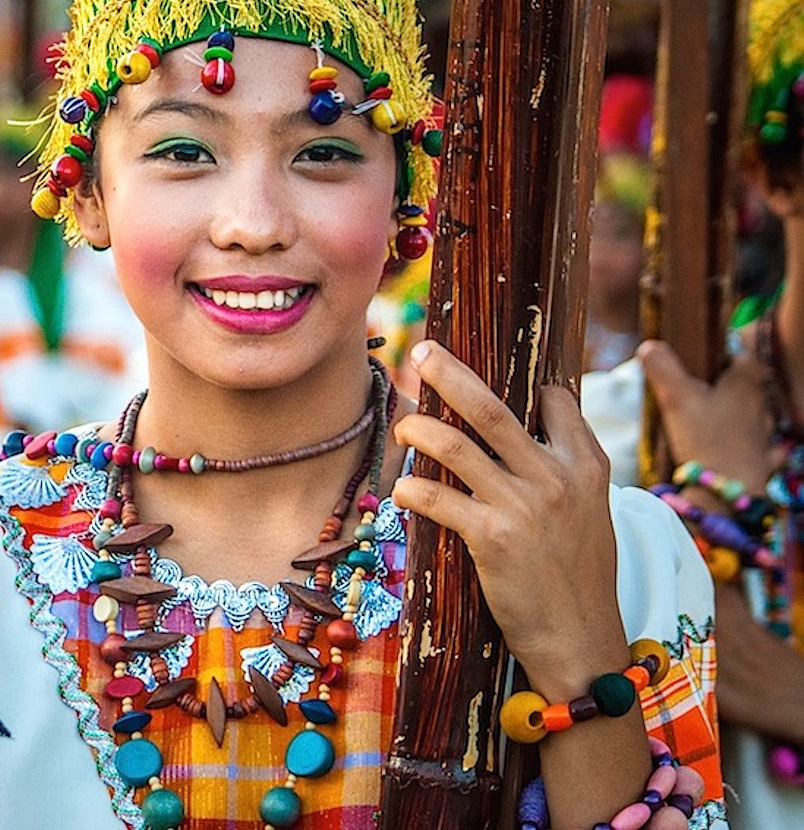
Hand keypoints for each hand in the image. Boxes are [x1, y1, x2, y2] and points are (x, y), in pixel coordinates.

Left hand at [390, 341, 625, 693]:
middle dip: (450, 373)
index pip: (554, 400)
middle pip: (492, 407)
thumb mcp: (591, 514)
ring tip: (403, 425)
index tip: (484, 370)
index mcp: (588, 465)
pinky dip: (410, 489)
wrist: (582, 643)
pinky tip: (400, 489)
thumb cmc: (579, 578)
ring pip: (455, 446)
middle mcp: (557, 477)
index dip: (520, 383)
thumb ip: (564, 473)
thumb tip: (527, 434)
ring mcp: (524, 506)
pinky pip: (437, 498)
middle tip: (421, 350)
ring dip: (419, 429)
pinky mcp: (493, 538)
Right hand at [638, 339, 775, 493]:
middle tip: (705, 389)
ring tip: (717, 418)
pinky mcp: (765, 459)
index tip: (713, 359)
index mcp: (744, 384)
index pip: (746, 356)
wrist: (729, 490)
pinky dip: (754, 445)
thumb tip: (648, 346)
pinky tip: (739, 447)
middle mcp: (760, 405)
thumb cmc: (706, 439)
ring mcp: (766, 434)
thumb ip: (662, 369)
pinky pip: (765, 446)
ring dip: (744, 413)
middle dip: (732, 385)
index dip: (731, 353)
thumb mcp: (676, 399)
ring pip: (760, 415)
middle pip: (753, 385)